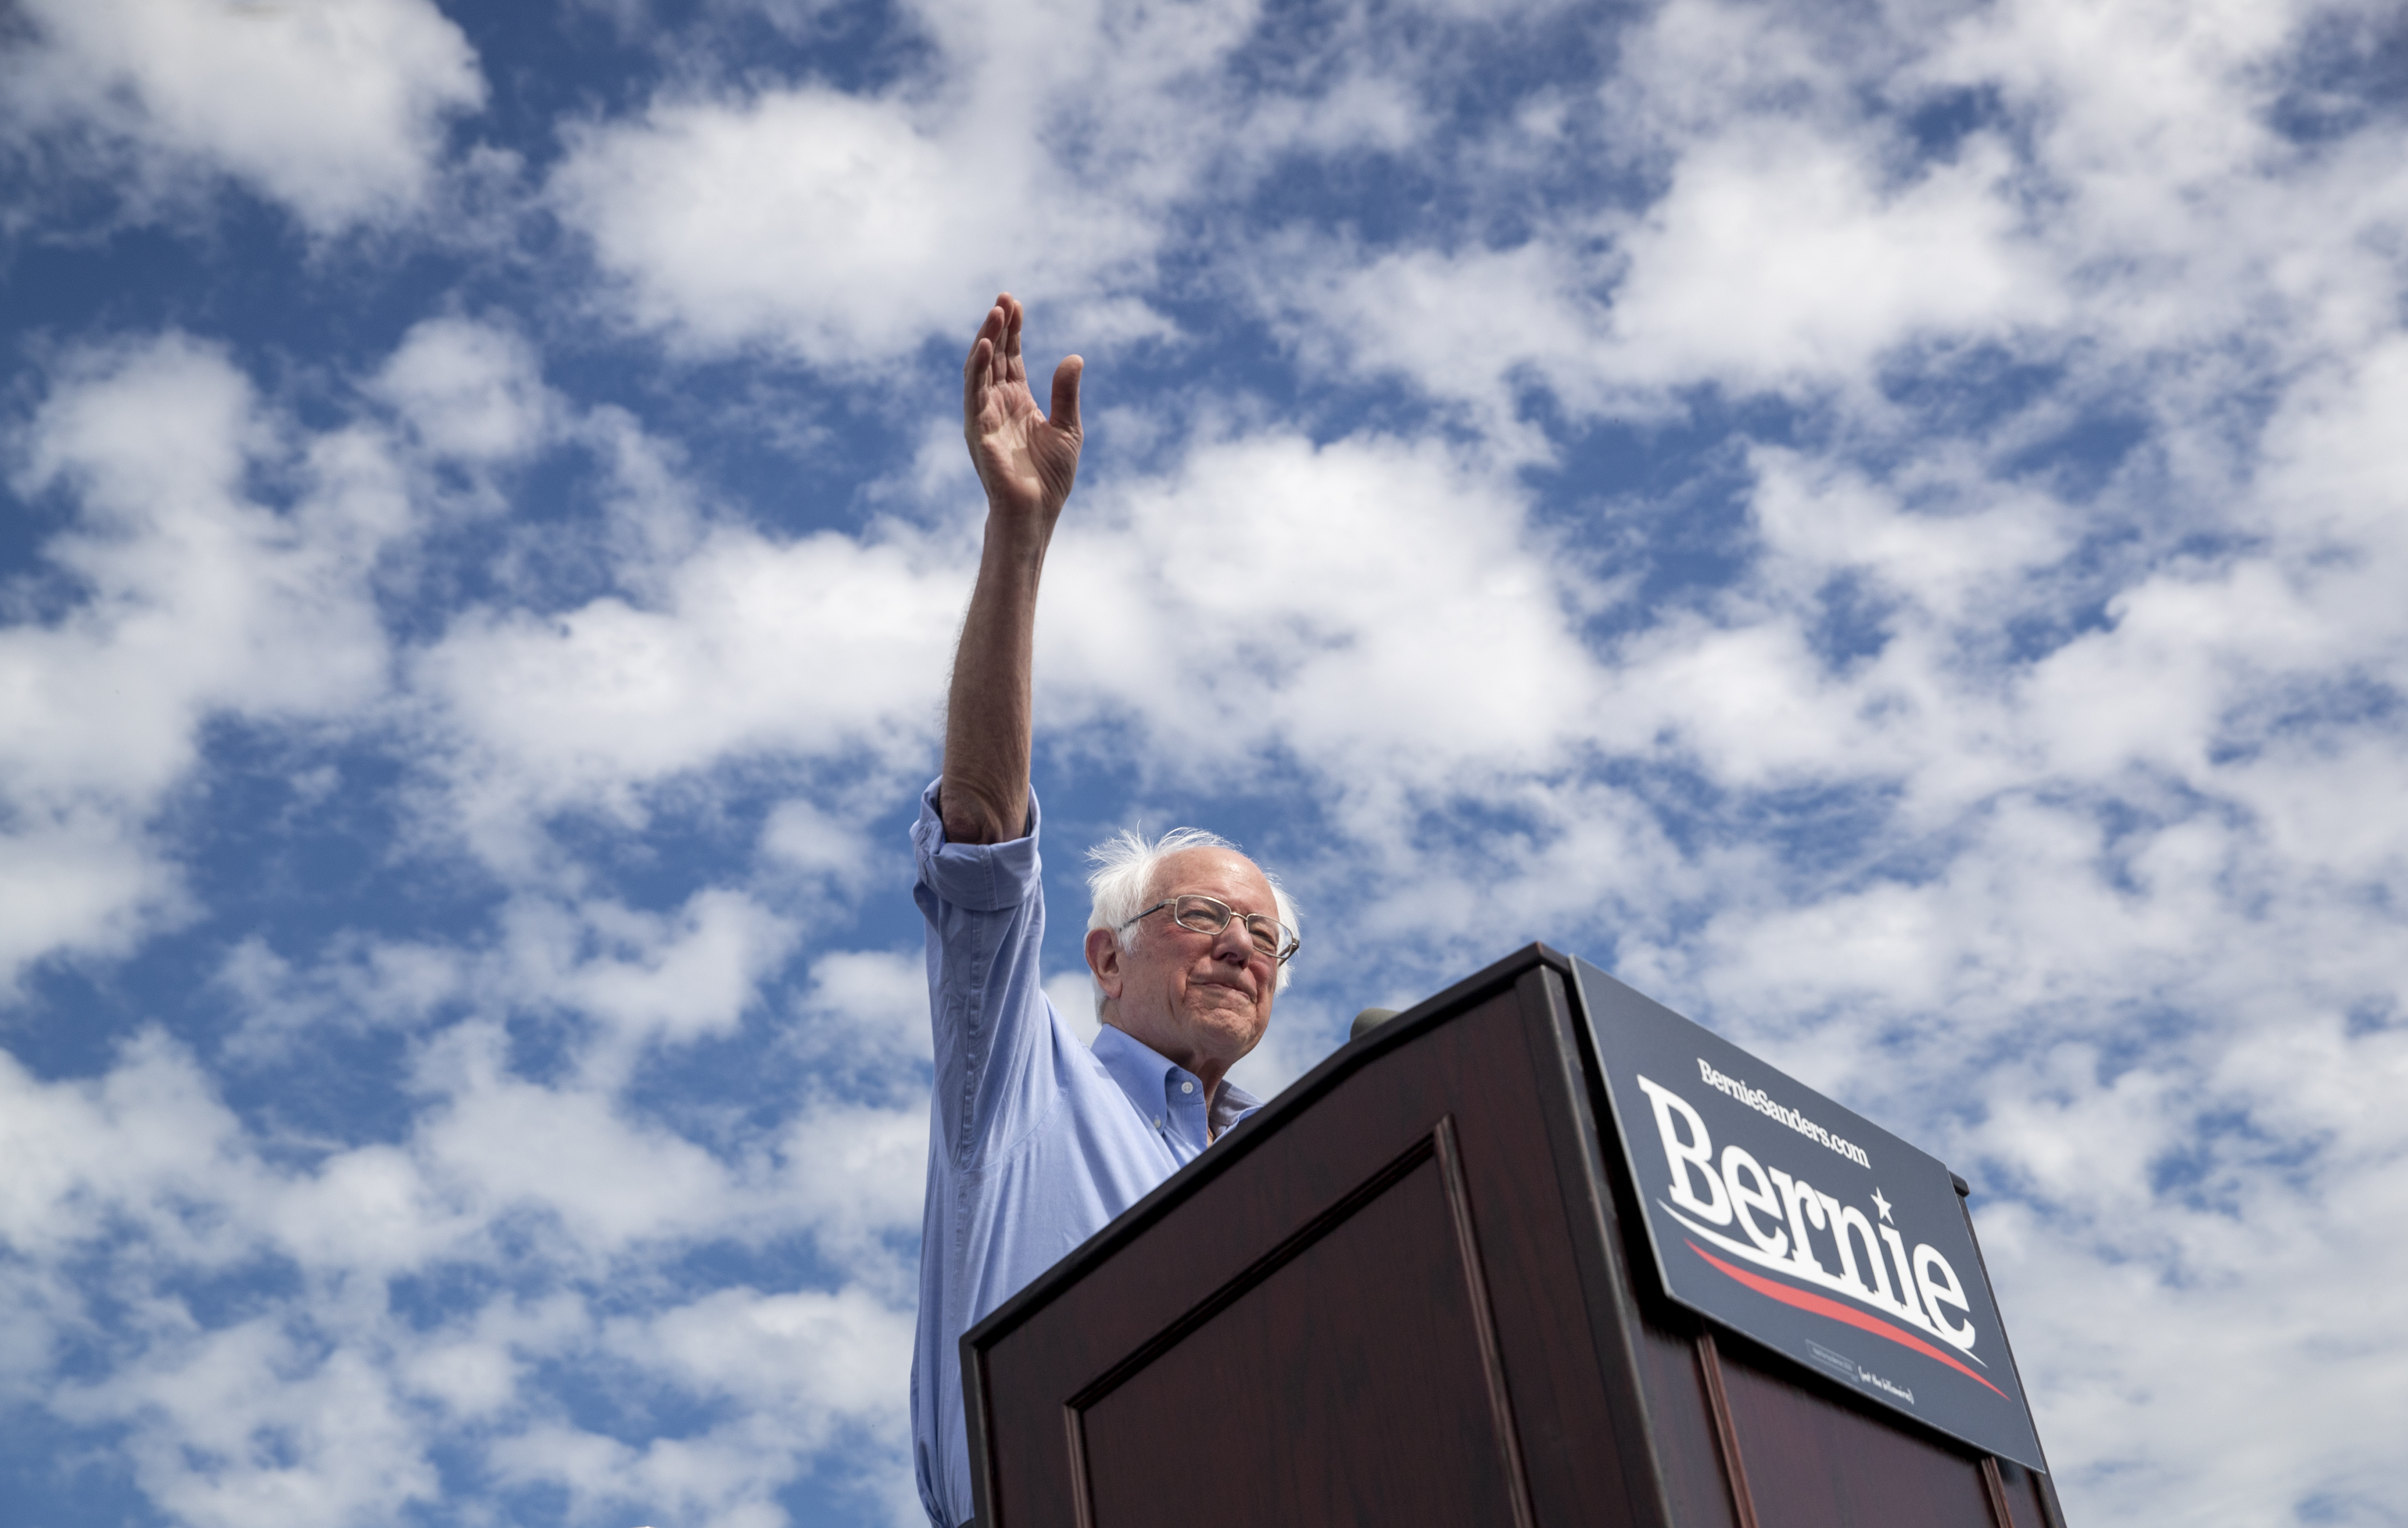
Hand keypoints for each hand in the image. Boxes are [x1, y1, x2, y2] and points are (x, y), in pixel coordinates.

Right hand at [962, 293, 1082, 521]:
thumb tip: (1075, 357)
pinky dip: (978, 368)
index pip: (1012, 358)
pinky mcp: (977, 429)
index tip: (1016, 303)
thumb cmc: (1050, 478)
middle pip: (994, 357)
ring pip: (980, 369)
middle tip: (1004, 298)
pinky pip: (973, 393)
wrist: (1036, 512)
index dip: (1014, 330)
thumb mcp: (1068, 428)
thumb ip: (1066, 393)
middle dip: (998, 327)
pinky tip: (986, 346)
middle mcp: (998, 404)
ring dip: (986, 339)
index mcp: (1018, 402)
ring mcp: (985, 415)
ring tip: (996, 312)